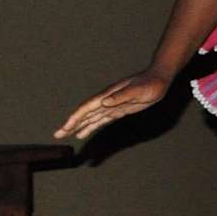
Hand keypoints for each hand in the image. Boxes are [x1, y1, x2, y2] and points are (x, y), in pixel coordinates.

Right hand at [55, 70, 171, 141]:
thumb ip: (121, 96)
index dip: (75, 118)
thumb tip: (103, 103)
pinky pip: (101, 120)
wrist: (159, 80)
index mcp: (107, 96)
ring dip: (78, 126)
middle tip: (57, 135)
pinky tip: (83, 132)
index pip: (87, 108)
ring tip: (66, 135)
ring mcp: (111, 105)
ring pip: (90, 118)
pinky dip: (91, 126)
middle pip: (84, 114)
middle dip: (71, 124)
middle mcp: (106, 101)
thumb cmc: (150, 84)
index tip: (65, 127)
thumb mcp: (137, 90)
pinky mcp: (118, 110)